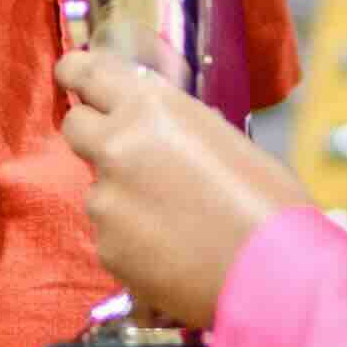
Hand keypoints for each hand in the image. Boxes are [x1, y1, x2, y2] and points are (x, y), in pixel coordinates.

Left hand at [56, 51, 305, 335]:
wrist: (273, 274)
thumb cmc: (268, 202)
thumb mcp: (223, 140)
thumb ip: (177, 129)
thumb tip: (158, 134)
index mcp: (151, 108)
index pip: (87, 73)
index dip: (77, 73)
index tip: (73, 77)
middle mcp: (117, 147)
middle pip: (75, 127)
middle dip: (94, 135)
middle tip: (126, 153)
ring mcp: (106, 201)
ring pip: (98, 189)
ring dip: (123, 198)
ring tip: (175, 222)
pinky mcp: (107, 248)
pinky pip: (111, 235)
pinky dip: (133, 240)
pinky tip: (174, 252)